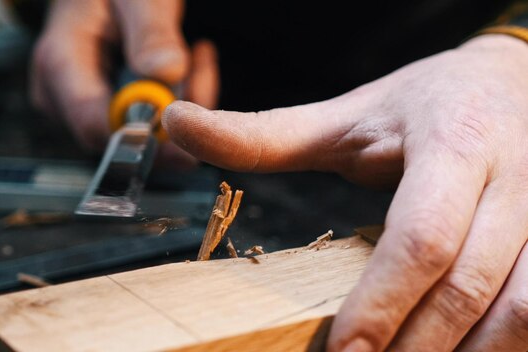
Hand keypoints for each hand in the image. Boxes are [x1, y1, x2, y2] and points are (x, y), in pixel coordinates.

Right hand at [30, 0, 217, 156]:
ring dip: (180, 104)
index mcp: (60, 63)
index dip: (143, 133)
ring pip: (142, 134)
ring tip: (195, 55)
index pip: (93, 124)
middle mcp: (63, 96)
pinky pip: (147, 126)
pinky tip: (187, 66)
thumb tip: (165, 72)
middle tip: (201, 67)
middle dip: (172, 114)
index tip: (189, 119)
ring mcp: (82, 107)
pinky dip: (176, 102)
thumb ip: (151, 30)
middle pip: (122, 135)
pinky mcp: (105, 112)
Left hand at [162, 34, 527, 350]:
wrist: (512, 80)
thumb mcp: (348, 114)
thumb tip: (177, 123)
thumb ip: (265, 133)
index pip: (420, 236)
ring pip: (521, 311)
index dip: (381, 302)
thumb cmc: (426, 103)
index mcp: (453, 143)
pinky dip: (501, 347)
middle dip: (416, 346)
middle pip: (469, 285)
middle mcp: (516, 180)